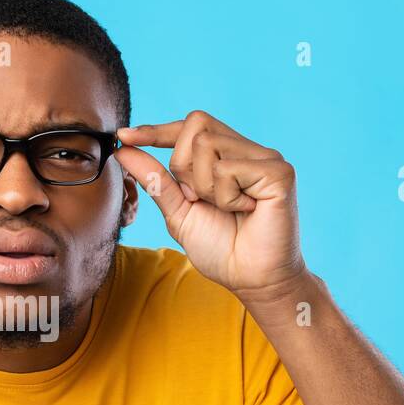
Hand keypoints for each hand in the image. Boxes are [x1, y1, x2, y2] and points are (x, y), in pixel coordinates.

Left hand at [114, 110, 306, 299]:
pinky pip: (229, 169)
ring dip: (205, 187)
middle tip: (202, 200)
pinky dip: (226, 197)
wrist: (250, 279)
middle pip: (196, 127)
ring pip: (208, 145)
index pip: (189, 125)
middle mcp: (247, 150)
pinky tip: (246, 211)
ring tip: (227, 209)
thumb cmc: (220, 249)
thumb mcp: (178, 212)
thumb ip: (156, 179)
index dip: (157, 130)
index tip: (124, 135)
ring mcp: (267, 158)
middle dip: (184, 167)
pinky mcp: (280, 172)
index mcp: (226, 156)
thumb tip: (123, 148)